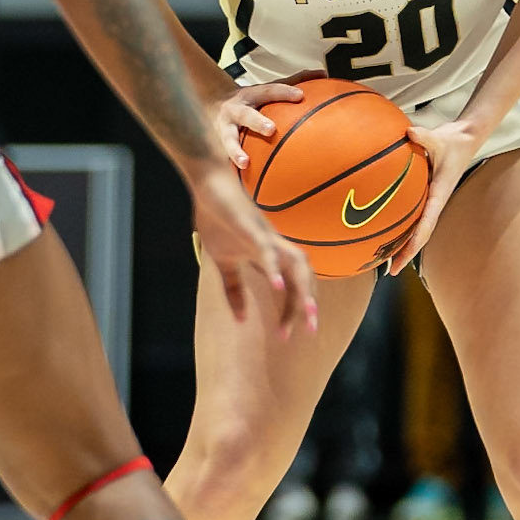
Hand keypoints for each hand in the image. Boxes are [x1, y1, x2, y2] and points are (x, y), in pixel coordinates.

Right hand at [187, 163, 316, 334]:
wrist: (210, 182)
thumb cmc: (218, 218)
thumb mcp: (224, 262)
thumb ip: (234, 289)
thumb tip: (239, 319)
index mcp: (270, 255)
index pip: (289, 287)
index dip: (291, 311)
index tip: (286, 336)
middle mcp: (274, 246)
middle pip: (301, 278)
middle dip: (307, 305)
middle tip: (309, 332)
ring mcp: (265, 236)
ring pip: (295, 264)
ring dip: (302, 289)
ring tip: (307, 313)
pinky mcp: (250, 226)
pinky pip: (266, 249)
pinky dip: (274, 267)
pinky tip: (277, 286)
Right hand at [214, 71, 315, 169]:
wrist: (213, 103)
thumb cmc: (250, 100)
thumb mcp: (267, 89)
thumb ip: (294, 82)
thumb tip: (323, 73)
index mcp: (251, 95)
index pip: (269, 92)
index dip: (284, 93)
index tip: (300, 96)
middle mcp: (236, 110)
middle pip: (246, 115)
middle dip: (257, 122)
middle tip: (271, 130)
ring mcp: (225, 128)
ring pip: (229, 139)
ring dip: (236, 151)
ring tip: (244, 163)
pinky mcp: (220, 143)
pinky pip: (226, 157)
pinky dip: (233, 167)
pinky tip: (241, 180)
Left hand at [383, 120, 481, 276]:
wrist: (465, 138)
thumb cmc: (452, 140)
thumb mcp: (439, 137)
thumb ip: (424, 136)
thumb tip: (409, 132)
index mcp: (439, 195)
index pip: (426, 224)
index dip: (415, 243)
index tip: (404, 257)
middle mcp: (434, 202)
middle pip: (419, 234)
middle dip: (405, 253)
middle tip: (390, 271)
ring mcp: (430, 200)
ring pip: (415, 228)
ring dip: (401, 244)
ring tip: (383, 261)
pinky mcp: (425, 194)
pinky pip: (411, 215)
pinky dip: (398, 225)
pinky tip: (382, 231)